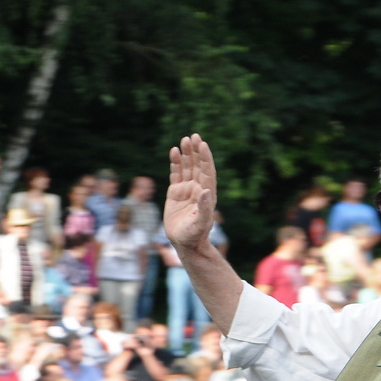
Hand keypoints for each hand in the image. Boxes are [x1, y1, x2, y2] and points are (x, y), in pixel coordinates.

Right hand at [164, 134, 217, 252]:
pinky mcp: (176, 193)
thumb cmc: (194, 235)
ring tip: (184, 140)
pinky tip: (174, 152)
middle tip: (194, 136)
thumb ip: (204, 208)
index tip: (202, 144)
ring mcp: (187, 190)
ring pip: (187, 168)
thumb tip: (206, 191)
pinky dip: (175, 163)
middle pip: (198, 166)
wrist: (185, 244)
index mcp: (206, 194)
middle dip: (196, 151)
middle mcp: (198, 189)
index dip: (205, 158)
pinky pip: (176, 174)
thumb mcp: (200, 223)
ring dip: (186, 154)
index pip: (207, 172)